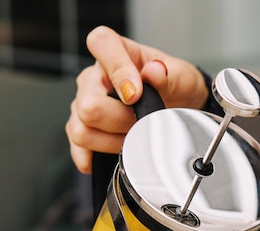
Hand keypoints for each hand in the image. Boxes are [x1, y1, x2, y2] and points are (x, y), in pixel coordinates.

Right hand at [66, 26, 208, 172]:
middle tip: (142, 122)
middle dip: (120, 122)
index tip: (136, 95)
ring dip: (112, 142)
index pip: (102, 44)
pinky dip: (94, 156)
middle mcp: (94, 77)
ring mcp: (83, 103)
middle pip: (88, 105)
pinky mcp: (83, 129)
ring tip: (133, 136)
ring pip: (81, 130)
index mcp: (116, 51)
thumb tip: (155, 72)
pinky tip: (113, 153)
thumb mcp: (182, 78)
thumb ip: (170, 75)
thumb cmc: (173, 87)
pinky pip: (77, 147)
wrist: (176, 109)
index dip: (118, 71)